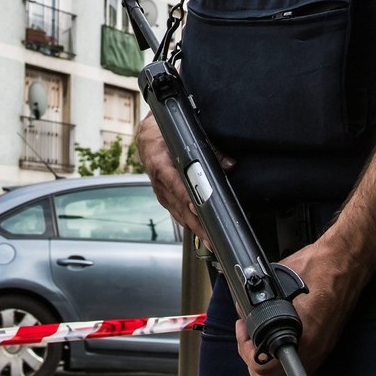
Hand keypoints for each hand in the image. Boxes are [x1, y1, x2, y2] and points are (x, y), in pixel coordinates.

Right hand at [137, 113, 205, 244]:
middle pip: (179, 205)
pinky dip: (189, 222)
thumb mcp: (184, 135)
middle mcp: (158, 181)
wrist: (147, 137)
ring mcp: (160, 192)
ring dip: (194, 227)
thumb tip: (229, 164)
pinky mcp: (165, 197)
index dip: (187, 198)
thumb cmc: (163, 135)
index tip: (199, 209)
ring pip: (178, 213)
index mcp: (159, 163)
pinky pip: (177, 212)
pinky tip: (200, 231)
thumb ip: (210, 149)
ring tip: (210, 241)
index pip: (175, 184)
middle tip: (211, 237)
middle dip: (196, 223)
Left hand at [234, 235, 367, 375]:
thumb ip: (259, 298)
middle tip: (247, 336)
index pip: (266, 366)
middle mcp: (314, 349)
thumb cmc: (319, 266)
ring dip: (267, 367)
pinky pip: (301, 368)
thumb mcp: (279, 279)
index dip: (247, 352)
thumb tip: (241, 307)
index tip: (245, 332)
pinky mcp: (325, 346)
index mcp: (302, 334)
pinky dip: (283, 365)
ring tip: (257, 342)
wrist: (347, 262)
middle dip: (253, 361)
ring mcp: (322, 350)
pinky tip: (274, 345)